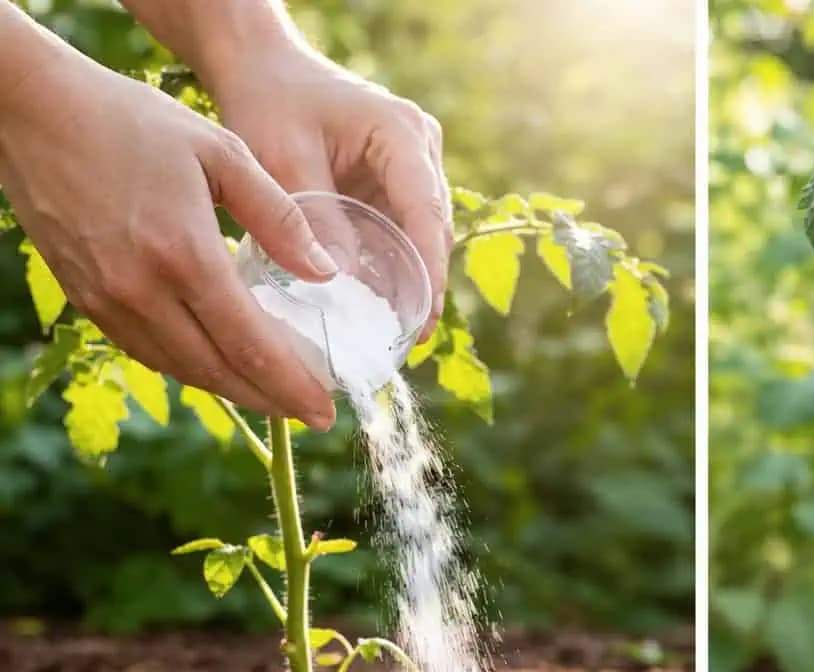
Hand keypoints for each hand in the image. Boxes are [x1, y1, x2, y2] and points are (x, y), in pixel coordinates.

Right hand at [0, 54, 338, 427]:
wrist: (32, 109)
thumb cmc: (132, 121)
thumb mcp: (223, 153)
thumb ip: (280, 217)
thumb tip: (326, 273)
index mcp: (184, 255)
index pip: (251, 347)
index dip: (294, 388)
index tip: (328, 411)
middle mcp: (141, 291)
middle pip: (218, 372)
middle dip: (271, 402)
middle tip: (312, 414)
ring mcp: (107, 300)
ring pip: (180, 370)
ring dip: (232, 391)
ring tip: (275, 397)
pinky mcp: (84, 299)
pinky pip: (147, 352)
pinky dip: (190, 367)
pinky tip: (219, 365)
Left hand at [212, 46, 451, 340]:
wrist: (259, 67)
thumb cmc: (268, 101)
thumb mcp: (283, 159)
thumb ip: (314, 216)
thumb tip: (339, 282)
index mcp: (402, 134)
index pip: (426, 212)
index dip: (429, 270)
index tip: (421, 320)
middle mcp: (421, 148)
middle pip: (433, 229)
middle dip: (424, 285)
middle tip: (407, 342)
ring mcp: (414, 165)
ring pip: (423, 234)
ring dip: (411, 279)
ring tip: (396, 334)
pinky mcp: (396, 181)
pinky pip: (404, 230)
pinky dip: (394, 265)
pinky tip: (378, 305)